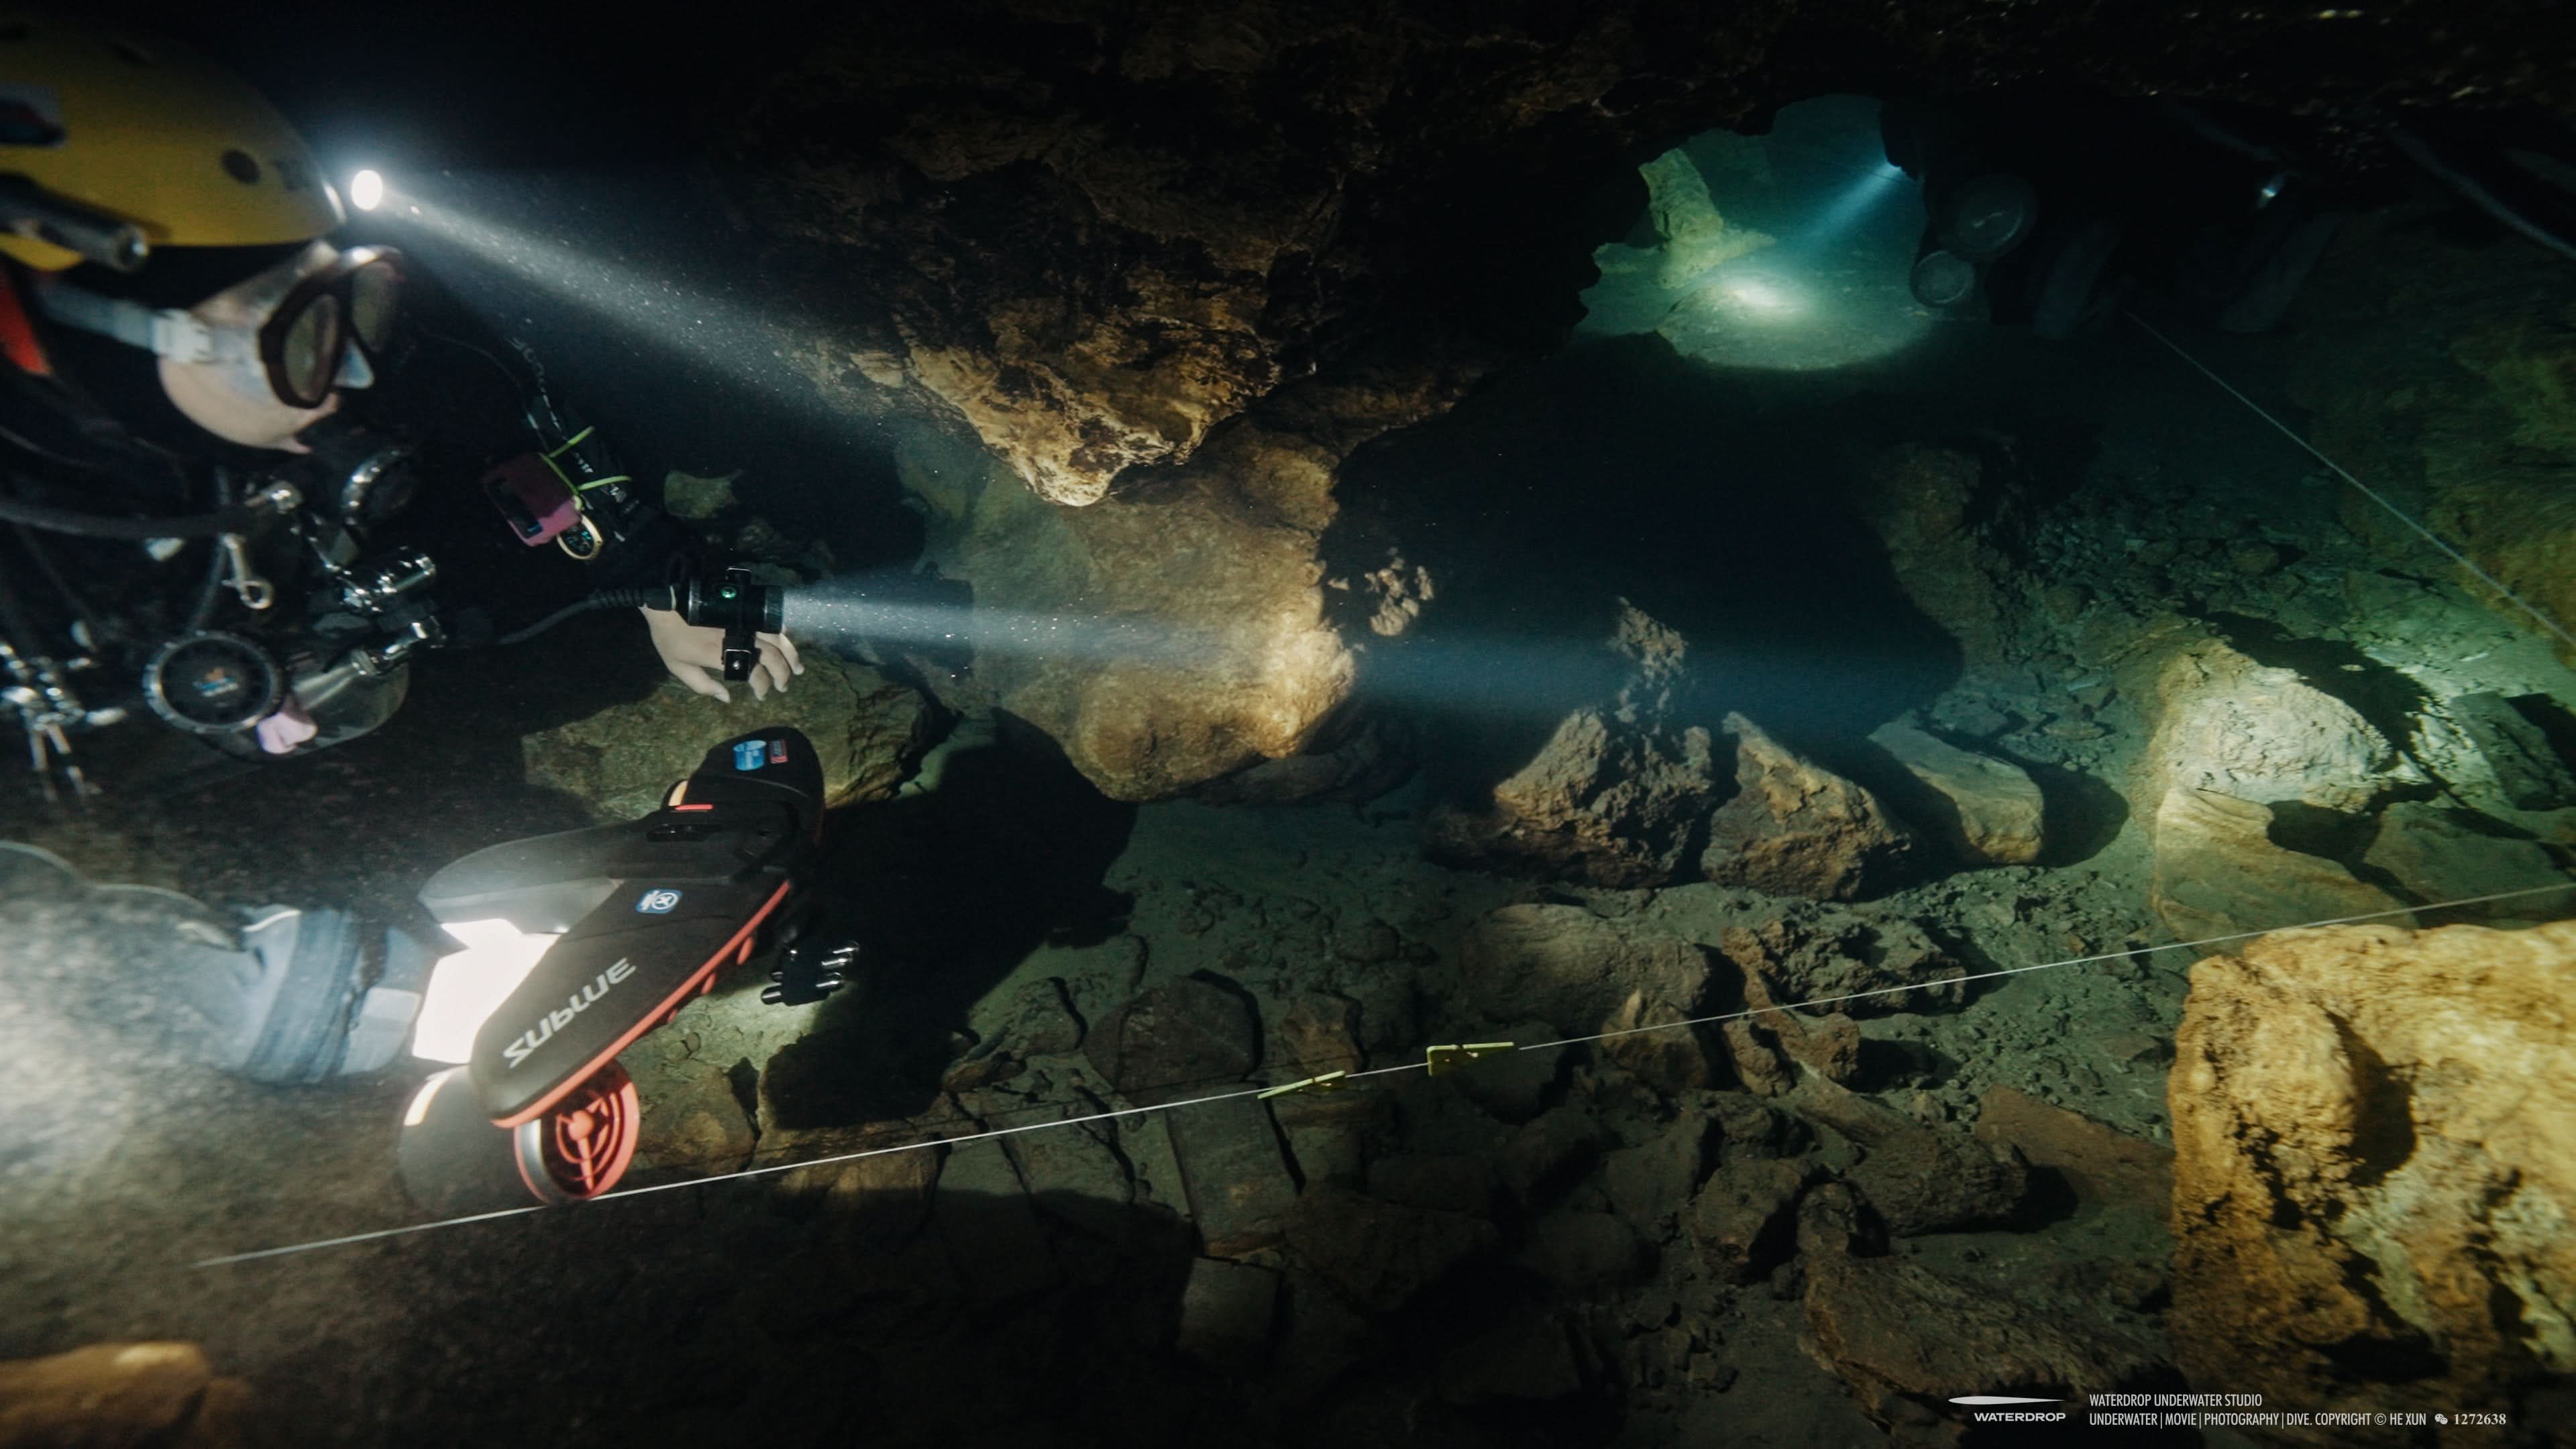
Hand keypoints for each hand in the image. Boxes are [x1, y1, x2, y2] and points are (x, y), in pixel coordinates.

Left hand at [642, 607, 803, 701]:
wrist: (666, 600)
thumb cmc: (670, 635)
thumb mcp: (678, 666)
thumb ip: (703, 686)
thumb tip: (727, 698)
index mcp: (723, 656)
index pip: (755, 675)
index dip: (763, 688)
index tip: (762, 696)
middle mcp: (739, 638)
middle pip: (773, 658)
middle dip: (782, 675)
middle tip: (784, 687)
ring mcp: (744, 622)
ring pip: (777, 639)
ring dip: (791, 655)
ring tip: (798, 668)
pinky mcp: (743, 610)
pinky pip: (769, 621)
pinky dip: (782, 632)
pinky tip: (787, 639)